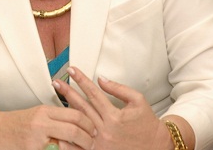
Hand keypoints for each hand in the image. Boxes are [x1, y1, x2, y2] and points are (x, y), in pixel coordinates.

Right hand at [0, 104, 95, 149]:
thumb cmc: (16, 125)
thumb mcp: (37, 115)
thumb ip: (55, 119)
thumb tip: (78, 123)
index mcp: (45, 111)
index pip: (75, 114)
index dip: (88, 124)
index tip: (94, 130)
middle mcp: (41, 123)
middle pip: (74, 129)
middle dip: (87, 139)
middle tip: (92, 145)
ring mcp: (36, 139)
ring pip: (66, 145)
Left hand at [52, 66, 172, 149]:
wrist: (156, 147)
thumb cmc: (147, 124)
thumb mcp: (138, 101)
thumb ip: (119, 89)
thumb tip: (101, 79)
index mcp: (114, 117)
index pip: (93, 94)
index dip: (81, 80)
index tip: (72, 70)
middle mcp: (105, 130)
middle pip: (81, 107)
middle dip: (68, 92)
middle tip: (56, 82)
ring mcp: (100, 143)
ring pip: (78, 122)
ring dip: (66, 108)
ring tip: (57, 96)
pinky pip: (79, 143)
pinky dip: (69, 133)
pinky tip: (61, 123)